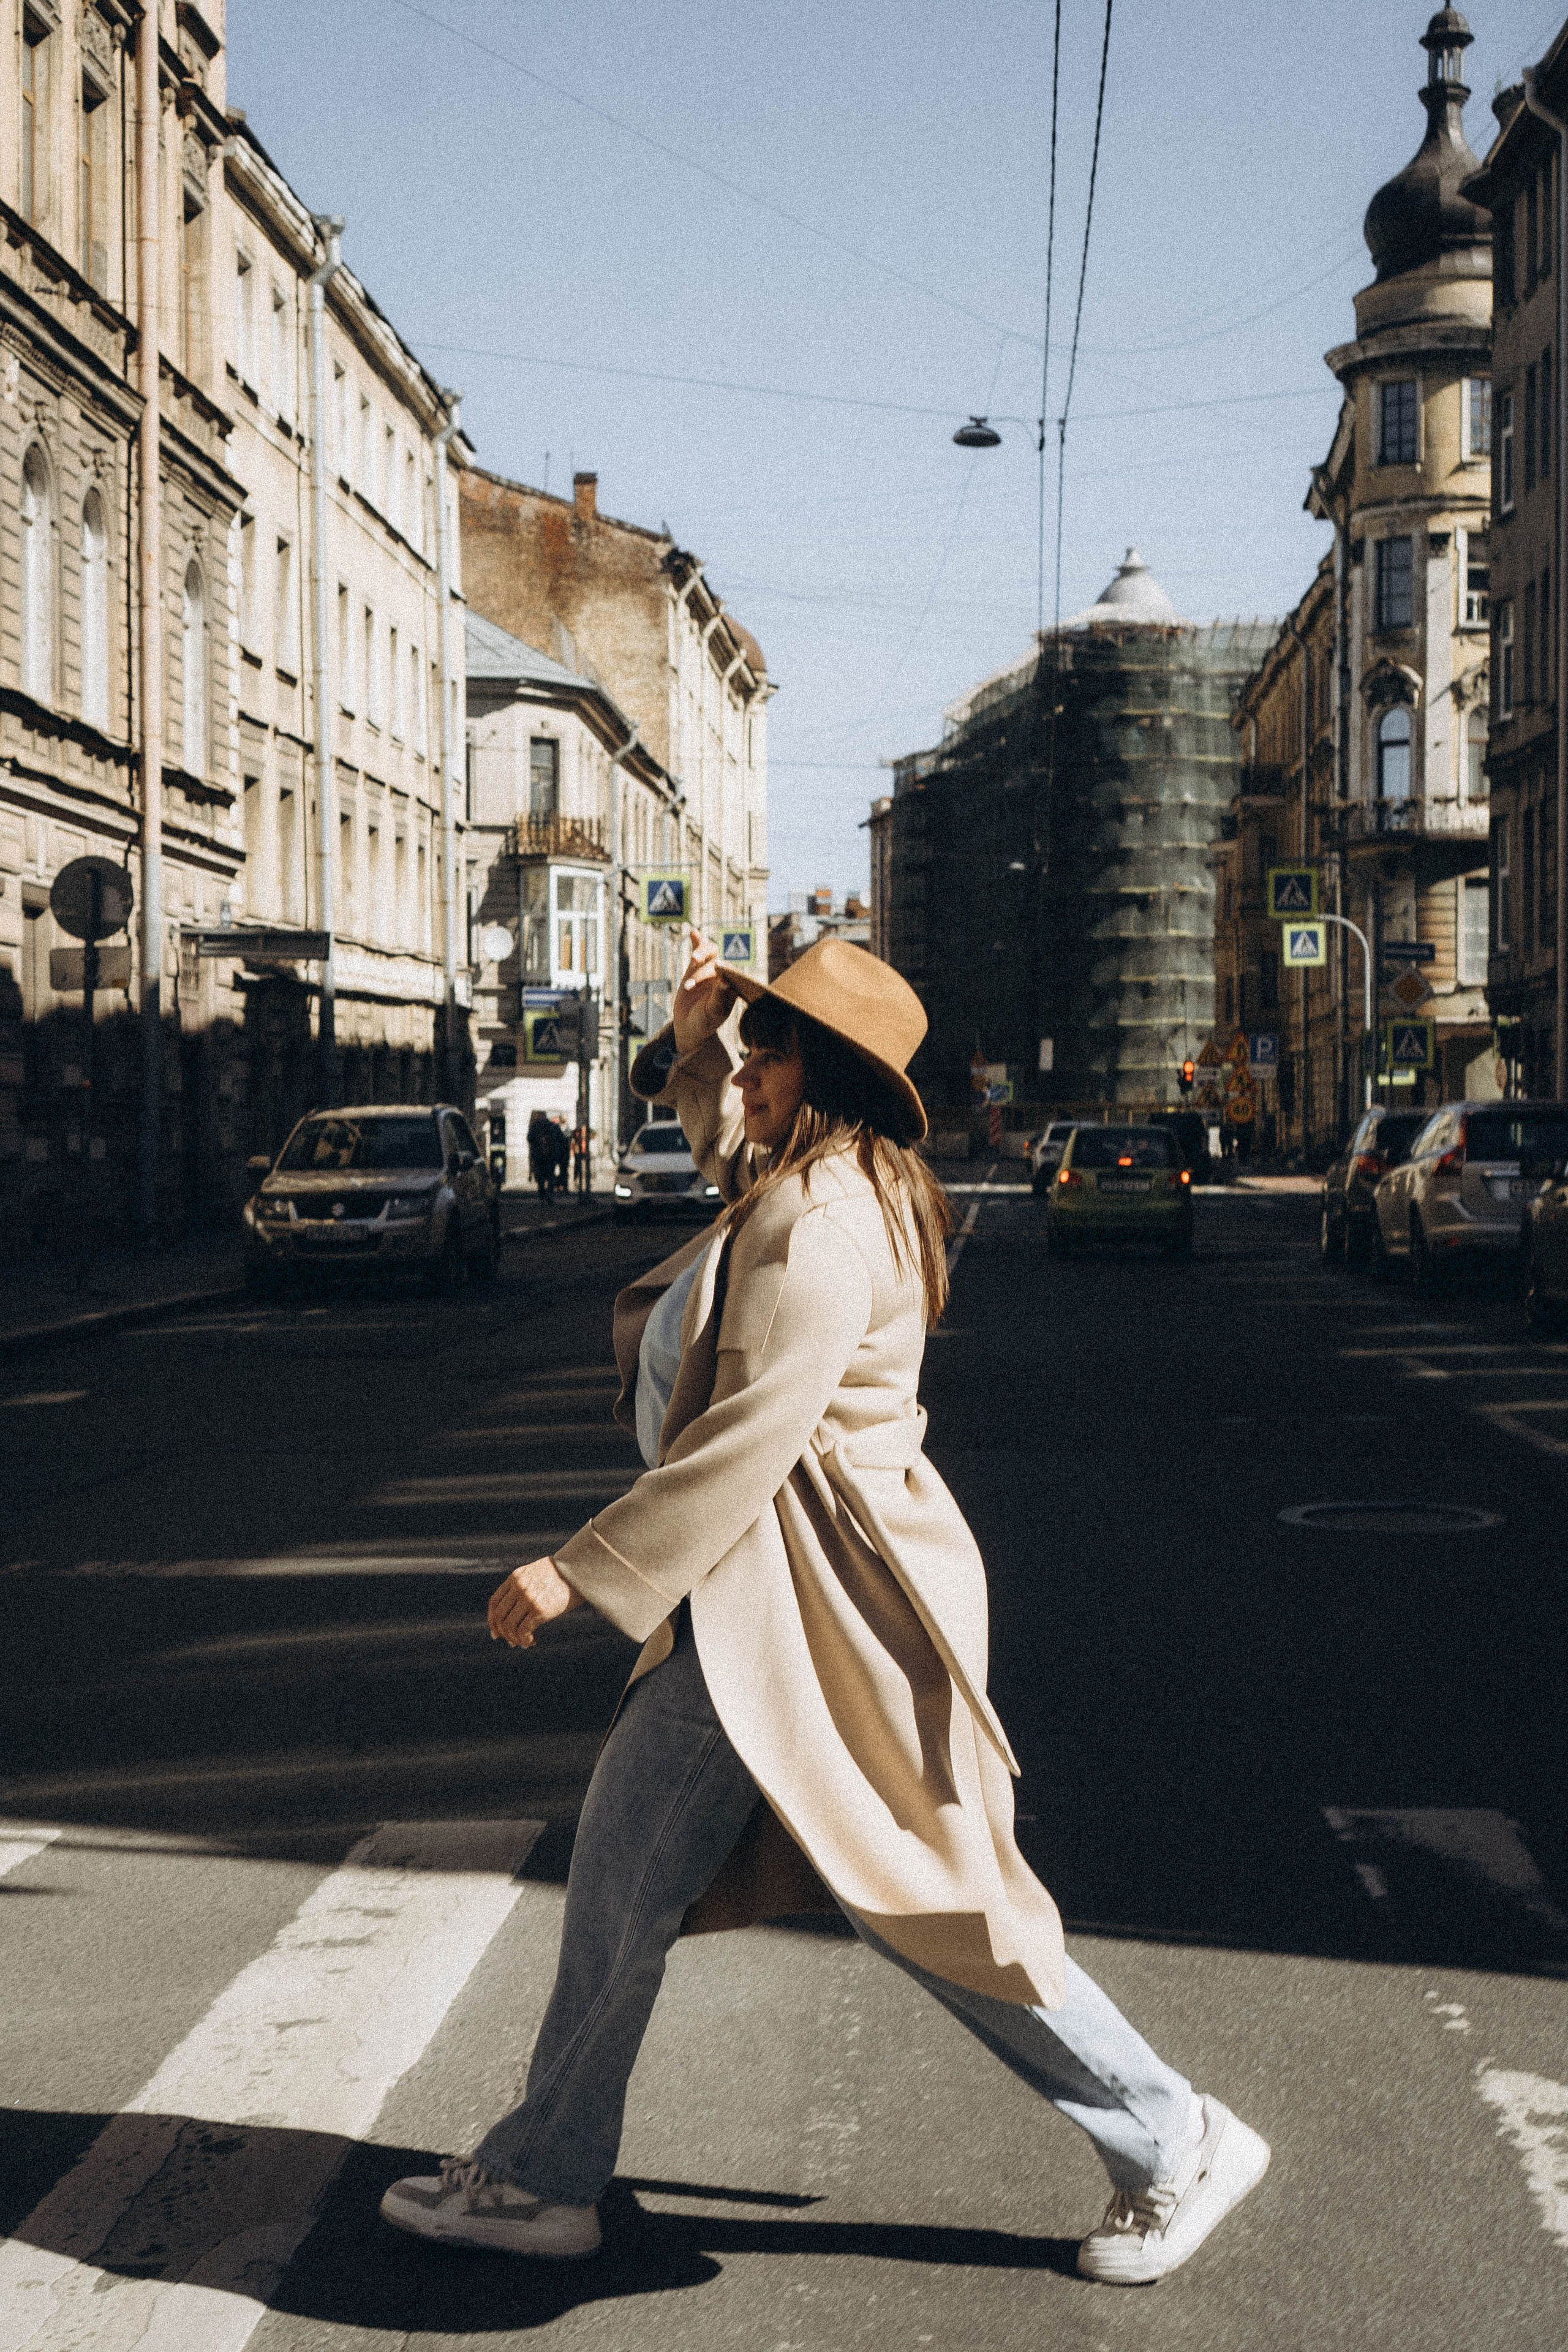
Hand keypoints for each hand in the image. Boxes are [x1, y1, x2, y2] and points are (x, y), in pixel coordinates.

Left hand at [488, 1556, 582, 1648]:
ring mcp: (528, 1598)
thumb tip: (516, 1606)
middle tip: (511, 1642)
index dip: (492, 1620)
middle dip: (503, 1633)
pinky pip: (523, 1631)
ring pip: (510, 1626)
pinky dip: (524, 1640)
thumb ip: (524, 1584)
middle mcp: (519, 1587)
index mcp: (515, 1577)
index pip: (494, 1602)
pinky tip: (532, 1642)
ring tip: (524, 1643)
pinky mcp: (540, 1610)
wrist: (580, 1570)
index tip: (496, 1632)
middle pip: (499, 1616)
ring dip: (514, 1639)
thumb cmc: (563, 1574)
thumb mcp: (537, 1572)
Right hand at [672, 926, 734, 1056]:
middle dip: (705, 968)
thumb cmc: (705, 1022)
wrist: (690, 1025)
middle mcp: (723, 973)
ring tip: (694, 959)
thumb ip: (719, 997)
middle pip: (719, 959)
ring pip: (709, 952)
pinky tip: (694, 932)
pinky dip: (697, 941)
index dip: (724, 968)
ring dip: (701, 952)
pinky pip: (699, 950)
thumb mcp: (712, 1013)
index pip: (731, 970)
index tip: (718, 972)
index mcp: (733, 984)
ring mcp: (710, 968)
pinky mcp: (696, 967)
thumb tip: (726, 982)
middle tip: (693, 976)